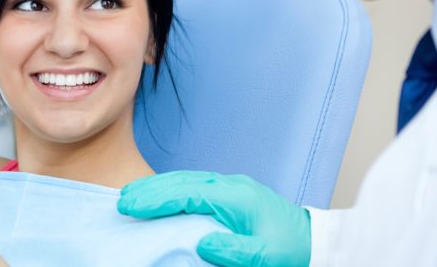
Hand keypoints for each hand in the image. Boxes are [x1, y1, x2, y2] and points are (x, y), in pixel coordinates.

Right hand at [117, 171, 310, 266]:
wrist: (315, 240)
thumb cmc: (291, 249)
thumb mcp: (266, 257)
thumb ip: (235, 250)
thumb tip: (203, 243)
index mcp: (236, 198)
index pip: (187, 192)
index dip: (156, 198)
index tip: (130, 205)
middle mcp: (231, 186)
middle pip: (181, 180)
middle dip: (150, 189)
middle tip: (122, 200)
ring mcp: (231, 187)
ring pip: (186, 179)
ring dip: (158, 186)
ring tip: (133, 196)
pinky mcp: (231, 193)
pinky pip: (194, 185)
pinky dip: (172, 188)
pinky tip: (160, 196)